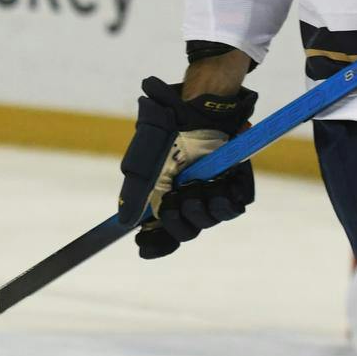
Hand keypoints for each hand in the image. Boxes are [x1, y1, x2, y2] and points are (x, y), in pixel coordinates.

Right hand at [116, 77, 256, 258]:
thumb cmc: (166, 131)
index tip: (142, 247)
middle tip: (175, 201)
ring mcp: (210, 191)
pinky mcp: (233, 183)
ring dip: (201, 210)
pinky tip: (218, 188)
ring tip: (195, 188)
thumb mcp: (143, 160)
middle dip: (179, 223)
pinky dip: (225, 203)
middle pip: (186, 232)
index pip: (161, 233)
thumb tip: (122, 222)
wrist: (197, 108)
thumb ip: (133, 190)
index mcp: (165, 197)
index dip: (155, 245)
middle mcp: (188, 198)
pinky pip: (233, 207)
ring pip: (209, 221)